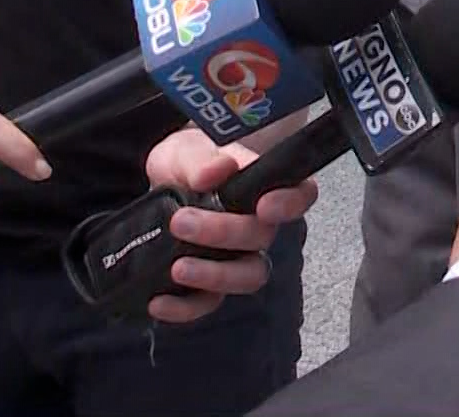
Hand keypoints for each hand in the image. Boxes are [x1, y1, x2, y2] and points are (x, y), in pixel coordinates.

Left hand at [143, 127, 318, 323]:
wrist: (160, 184)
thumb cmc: (189, 163)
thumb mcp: (188, 150)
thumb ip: (203, 159)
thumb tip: (217, 170)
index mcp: (264, 188)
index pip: (299, 196)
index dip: (289, 204)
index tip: (264, 206)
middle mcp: (258, 227)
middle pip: (262, 238)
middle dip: (223, 233)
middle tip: (181, 221)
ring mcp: (236, 258)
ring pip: (247, 277)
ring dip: (215, 276)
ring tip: (178, 268)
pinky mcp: (209, 284)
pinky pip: (208, 303)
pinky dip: (185, 308)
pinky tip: (159, 301)